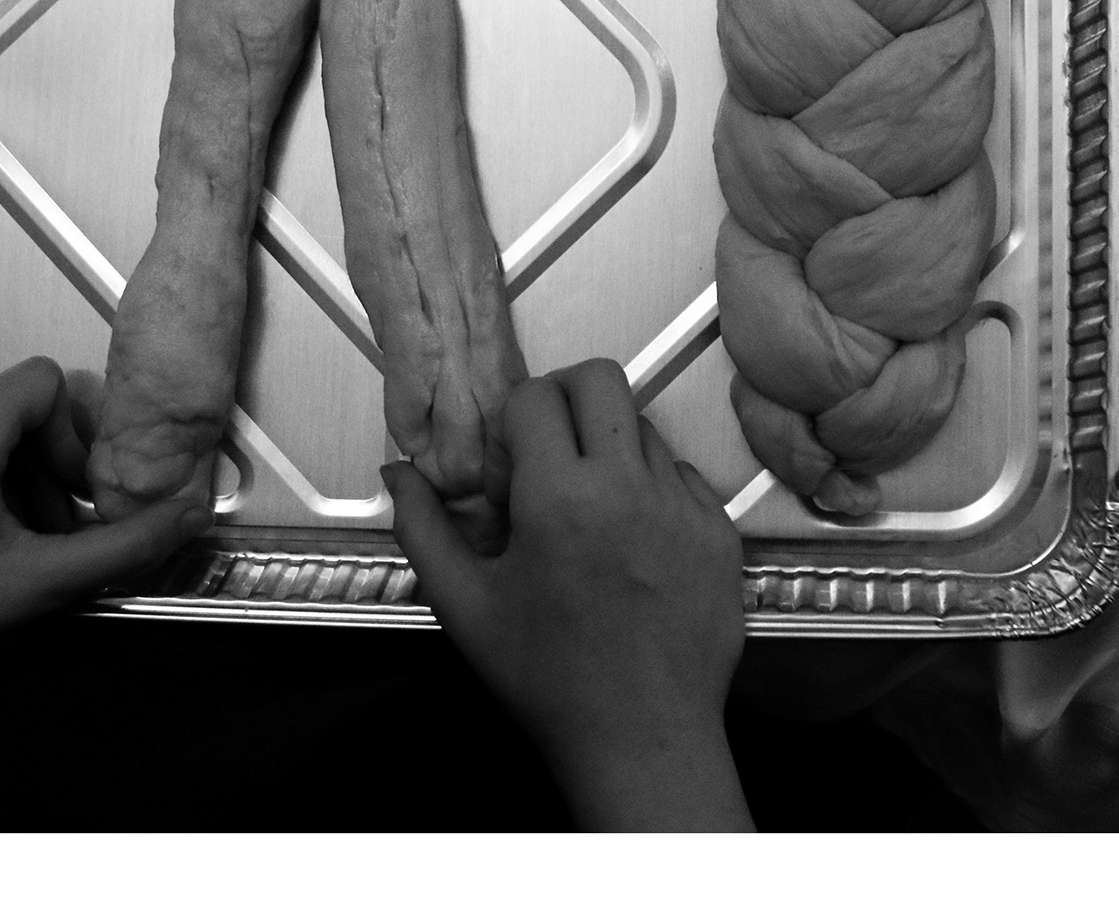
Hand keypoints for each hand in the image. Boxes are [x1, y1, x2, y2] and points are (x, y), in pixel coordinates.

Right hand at [384, 359, 752, 830]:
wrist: (642, 739)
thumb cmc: (547, 678)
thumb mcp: (465, 605)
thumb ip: (423, 528)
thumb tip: (398, 472)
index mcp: (560, 497)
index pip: (535, 396)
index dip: (512, 419)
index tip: (510, 462)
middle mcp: (629, 486)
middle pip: (602, 379)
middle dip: (566, 396)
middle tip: (549, 443)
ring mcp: (683, 506)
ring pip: (645, 427)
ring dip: (611, 445)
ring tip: (591, 505)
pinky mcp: (720, 532)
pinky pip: (684, 476)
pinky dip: (654, 487)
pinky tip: (632, 539)